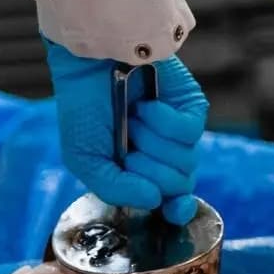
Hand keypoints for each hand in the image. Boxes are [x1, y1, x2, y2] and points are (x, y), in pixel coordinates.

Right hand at [45, 39, 209, 224]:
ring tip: (132, 119)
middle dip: (147, 168)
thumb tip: (154, 201)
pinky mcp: (190, 107)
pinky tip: (148, 106)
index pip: (172, 202)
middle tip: (127, 142)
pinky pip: (190, 132)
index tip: (174, 207)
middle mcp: (163, 155)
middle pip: (177, 185)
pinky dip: (164, 122)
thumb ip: (115, 189)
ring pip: (186, 161)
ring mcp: (179, 132)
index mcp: (140, 172)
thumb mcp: (86, 159)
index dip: (177, 209)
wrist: (89, 65)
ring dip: (152, 141)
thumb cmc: (83, 109)